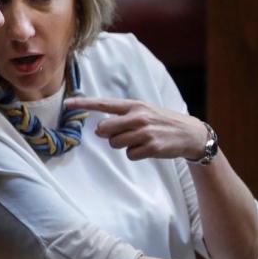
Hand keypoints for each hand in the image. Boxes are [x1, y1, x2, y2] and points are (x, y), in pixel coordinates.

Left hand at [63, 96, 205, 160]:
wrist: (190, 133)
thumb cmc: (161, 122)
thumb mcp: (143, 111)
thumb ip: (121, 117)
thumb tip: (99, 130)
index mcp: (134, 105)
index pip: (103, 103)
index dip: (83, 104)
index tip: (66, 104)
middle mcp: (138, 116)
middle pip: (104, 129)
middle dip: (108, 135)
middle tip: (123, 134)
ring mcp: (145, 131)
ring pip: (115, 144)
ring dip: (123, 145)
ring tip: (140, 140)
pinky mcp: (152, 146)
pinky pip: (130, 155)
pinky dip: (136, 154)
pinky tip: (148, 148)